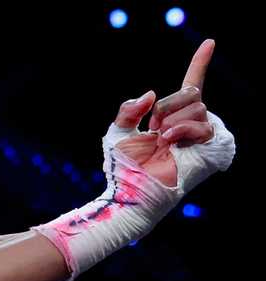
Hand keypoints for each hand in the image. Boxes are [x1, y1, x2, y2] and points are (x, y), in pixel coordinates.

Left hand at [110, 40, 220, 186]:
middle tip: (154, 128)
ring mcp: (201, 138)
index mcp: (171, 119)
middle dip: (167, 106)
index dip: (200, 64)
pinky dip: (182, 130)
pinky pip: (202, 125)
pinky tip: (168, 141)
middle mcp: (190, 125)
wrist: (130, 190)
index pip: (190, 86)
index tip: (209, 42)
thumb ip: (130, 110)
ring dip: (172, 120)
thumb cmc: (123, 168)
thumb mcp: (118, 132)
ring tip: (161, 140)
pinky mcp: (210, 151)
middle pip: (192, 93)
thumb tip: (153, 94)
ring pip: (197, 107)